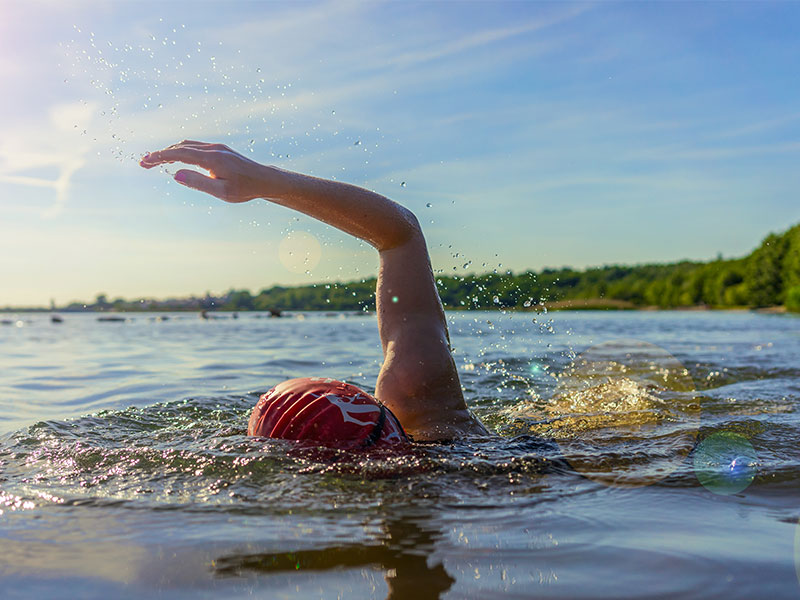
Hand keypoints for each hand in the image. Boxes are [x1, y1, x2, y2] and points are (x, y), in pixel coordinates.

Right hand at [139, 140, 271, 202]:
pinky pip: (195, 147)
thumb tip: (176, 174)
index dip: (160, 156)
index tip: (145, 162)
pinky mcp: (220, 150)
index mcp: (212, 158)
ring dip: (170, 151)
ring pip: (187, 145)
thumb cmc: (245, 189)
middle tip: (143, 163)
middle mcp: (213, 149)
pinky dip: (181, 151)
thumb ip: (199, 183)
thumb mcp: (222, 192)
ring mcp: (217, 147)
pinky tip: (174, 158)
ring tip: (154, 161)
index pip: (180, 154)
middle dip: (160, 154)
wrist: (264, 180)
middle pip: (180, 147)